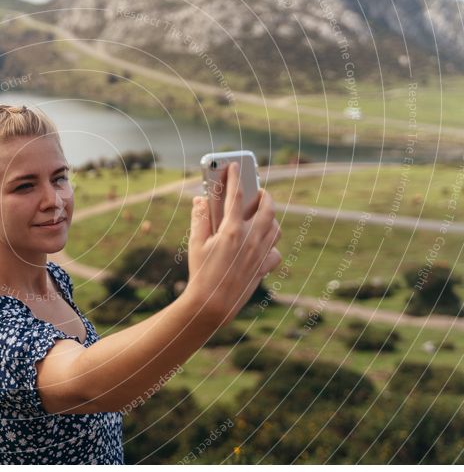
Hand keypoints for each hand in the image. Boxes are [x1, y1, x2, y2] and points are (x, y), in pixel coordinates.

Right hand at [183, 162, 281, 325]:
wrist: (213, 305)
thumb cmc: (201, 273)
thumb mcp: (195, 243)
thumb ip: (199, 218)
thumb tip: (201, 200)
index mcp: (232, 229)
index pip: (235, 195)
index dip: (235, 177)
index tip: (235, 166)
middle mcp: (251, 238)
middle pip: (267, 208)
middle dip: (265, 196)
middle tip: (259, 191)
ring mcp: (260, 253)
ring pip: (275, 228)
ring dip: (270, 218)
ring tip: (262, 215)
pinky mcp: (263, 267)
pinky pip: (275, 252)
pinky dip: (271, 246)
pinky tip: (261, 246)